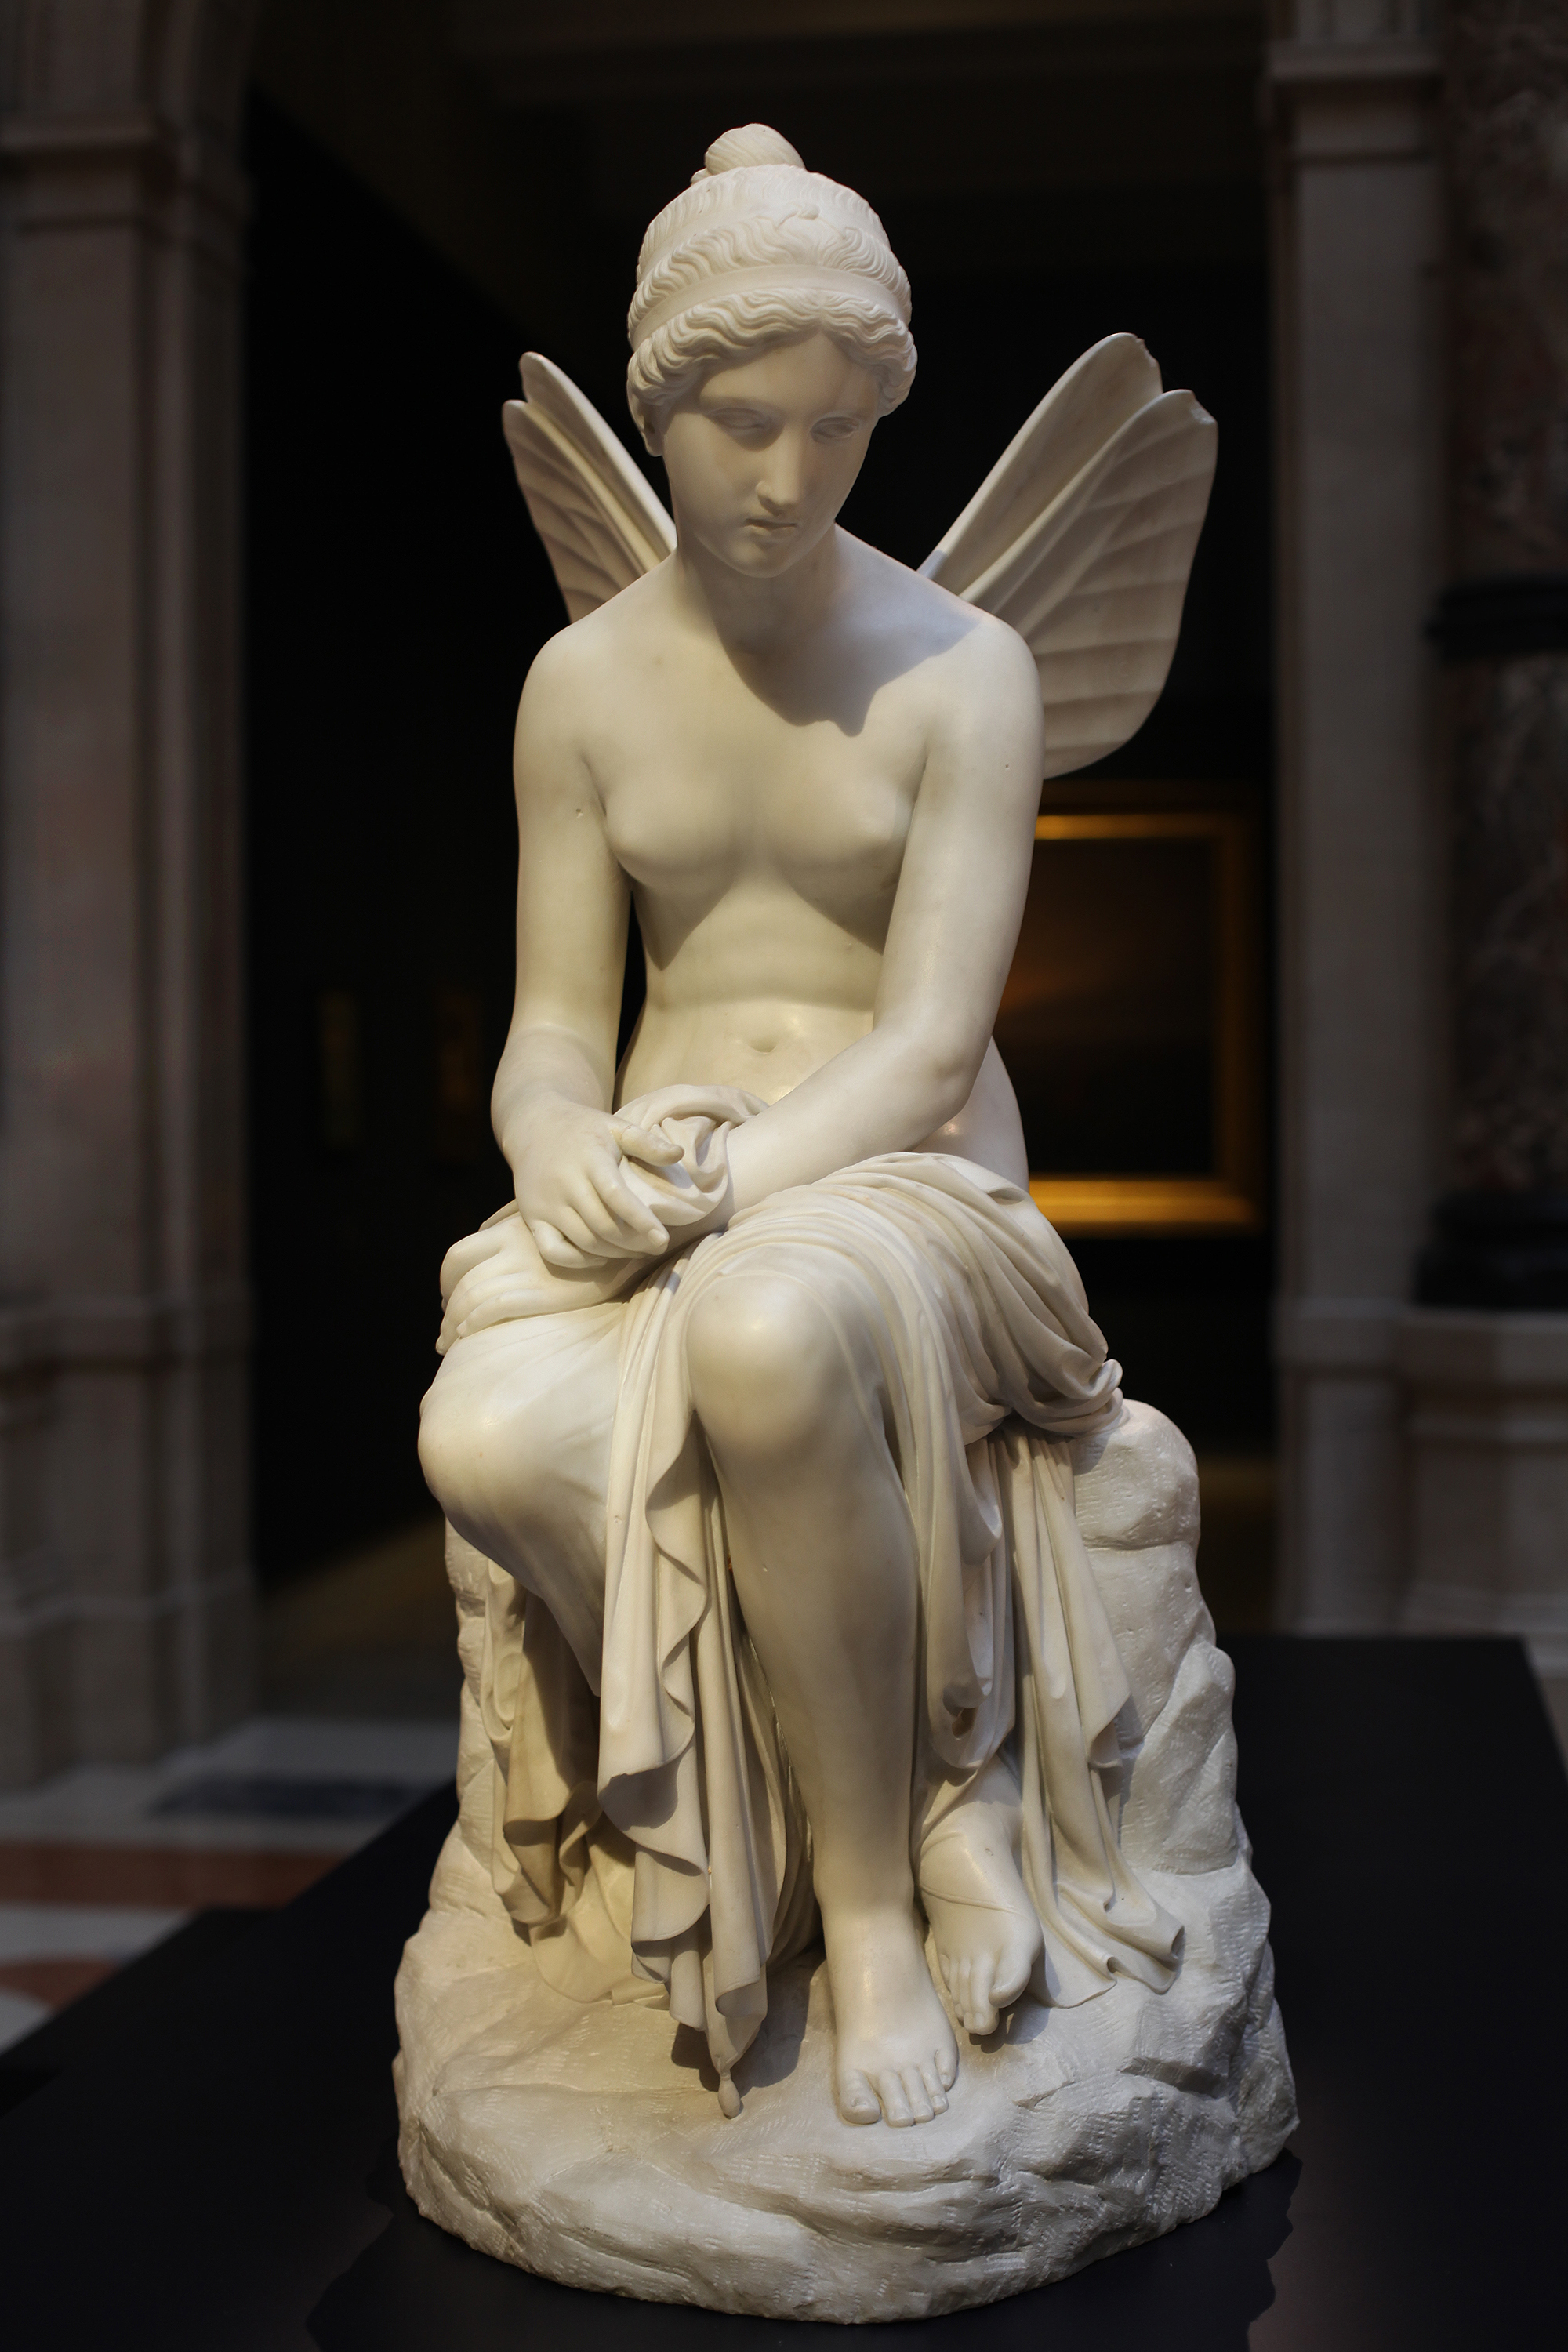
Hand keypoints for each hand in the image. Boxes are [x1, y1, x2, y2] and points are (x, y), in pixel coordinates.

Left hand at [437, 1213, 632, 1351]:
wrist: (626, 1236)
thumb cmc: (588, 1230)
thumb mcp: (548, 1220)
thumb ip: (516, 1224)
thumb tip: (485, 1231)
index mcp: (509, 1229)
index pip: (458, 1254)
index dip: (446, 1279)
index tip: (448, 1299)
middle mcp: (510, 1246)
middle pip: (456, 1275)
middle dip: (445, 1304)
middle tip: (446, 1326)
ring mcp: (524, 1269)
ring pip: (469, 1295)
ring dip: (452, 1323)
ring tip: (448, 1343)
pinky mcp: (541, 1291)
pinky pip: (493, 1307)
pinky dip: (474, 1321)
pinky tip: (469, 1334)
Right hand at [506, 1093, 681, 1270]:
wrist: (534, 1126)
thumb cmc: (584, 1129)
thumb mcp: (615, 1127)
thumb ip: (647, 1143)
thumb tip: (679, 1154)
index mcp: (589, 1159)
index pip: (615, 1196)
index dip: (641, 1221)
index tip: (662, 1240)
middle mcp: (564, 1183)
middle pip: (602, 1225)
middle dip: (634, 1243)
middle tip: (655, 1247)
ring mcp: (545, 1203)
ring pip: (583, 1241)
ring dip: (614, 1253)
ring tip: (635, 1250)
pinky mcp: (531, 1217)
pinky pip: (553, 1251)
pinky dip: (578, 1261)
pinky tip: (599, 1256)